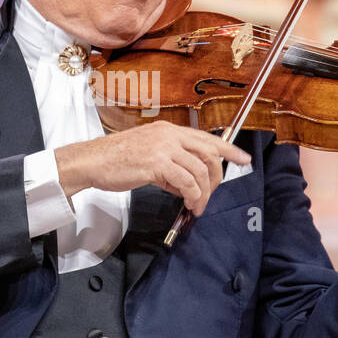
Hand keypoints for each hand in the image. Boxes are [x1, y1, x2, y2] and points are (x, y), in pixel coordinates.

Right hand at [53, 120, 250, 215]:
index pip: (206, 138)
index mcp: (168, 131)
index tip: (244, 159)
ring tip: (197, 206)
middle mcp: (169, 135)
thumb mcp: (148, 155)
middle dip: (217, 177)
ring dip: (203, 193)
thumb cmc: (115, 160)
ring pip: (199, 171)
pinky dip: (192, 195)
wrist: (93, 161)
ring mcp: (163, 148)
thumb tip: (186, 185)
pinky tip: (189, 203)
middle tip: (211, 196)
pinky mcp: (156, 164)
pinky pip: (186, 182)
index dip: (229, 149)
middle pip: (209, 154)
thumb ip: (170, 166)